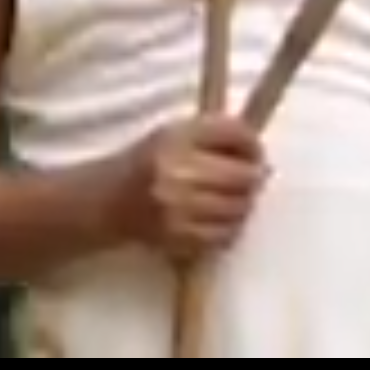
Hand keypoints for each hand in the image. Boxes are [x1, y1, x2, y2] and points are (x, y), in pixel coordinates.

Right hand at [119, 116, 269, 260]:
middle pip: (244, 174)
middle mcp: (176, 170)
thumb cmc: (148, 163)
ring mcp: (177, 207)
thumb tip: (260, 157)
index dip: (252, 144)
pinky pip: (226, 234)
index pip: (234, 132)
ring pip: (239, 207)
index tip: (254, 152)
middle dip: (252, 177)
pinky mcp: (178, 236)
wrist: (108, 200)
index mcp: (175, 137)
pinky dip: (228, 228)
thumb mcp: (174, 133)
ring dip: (242, 204)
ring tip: (229, 199)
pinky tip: (215, 218)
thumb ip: (215, 134)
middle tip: (248, 179)